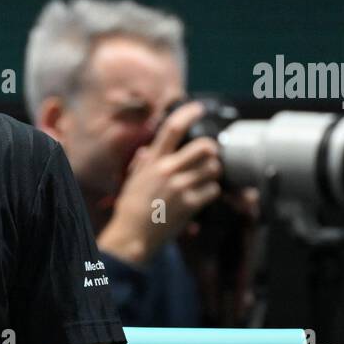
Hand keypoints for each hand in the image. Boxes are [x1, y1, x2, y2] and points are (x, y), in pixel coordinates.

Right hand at [99, 100, 222, 264]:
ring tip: (203, 180)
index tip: (198, 108)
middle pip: (205, 147)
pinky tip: (200, 197)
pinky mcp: (190, 204)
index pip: (172, 129)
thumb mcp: (132, 180)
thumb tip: (147, 151)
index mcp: (153, 161)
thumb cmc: (130, 208)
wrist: (132, 235)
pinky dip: (210, 193)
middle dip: (212, 151)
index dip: (188, 114)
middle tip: (210, 157)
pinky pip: (213, 190)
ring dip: (213, 173)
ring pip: (213, 169)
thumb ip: (142, 164)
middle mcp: (167, 170)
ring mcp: (180, 187)